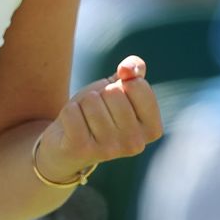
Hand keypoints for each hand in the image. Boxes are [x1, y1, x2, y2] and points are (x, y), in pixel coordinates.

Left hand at [37, 56, 163, 179]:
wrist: (67, 145)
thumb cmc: (99, 111)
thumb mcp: (119, 87)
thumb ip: (134, 70)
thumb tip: (127, 69)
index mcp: (152, 129)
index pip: (137, 85)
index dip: (121, 85)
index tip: (116, 102)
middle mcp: (135, 143)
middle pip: (113, 92)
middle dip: (100, 95)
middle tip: (97, 112)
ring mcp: (110, 149)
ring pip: (91, 101)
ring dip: (83, 104)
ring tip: (85, 120)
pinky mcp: (82, 150)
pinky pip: (71, 112)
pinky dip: (68, 112)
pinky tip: (72, 126)